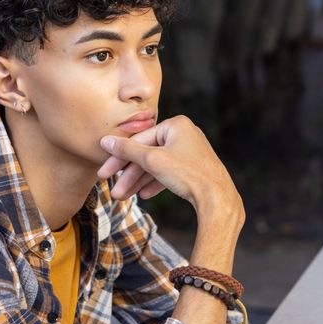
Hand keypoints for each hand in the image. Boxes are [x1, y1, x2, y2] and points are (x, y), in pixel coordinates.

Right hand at [97, 116, 242, 218]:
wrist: (217, 198)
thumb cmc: (187, 174)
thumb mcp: (152, 160)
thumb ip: (127, 150)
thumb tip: (106, 141)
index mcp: (176, 125)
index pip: (139, 140)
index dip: (119, 158)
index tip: (104, 173)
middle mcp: (184, 134)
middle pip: (147, 154)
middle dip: (129, 175)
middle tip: (113, 190)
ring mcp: (190, 151)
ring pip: (157, 166)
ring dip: (139, 182)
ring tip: (124, 197)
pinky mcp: (193, 167)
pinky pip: (169, 173)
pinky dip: (155, 183)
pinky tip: (144, 195)